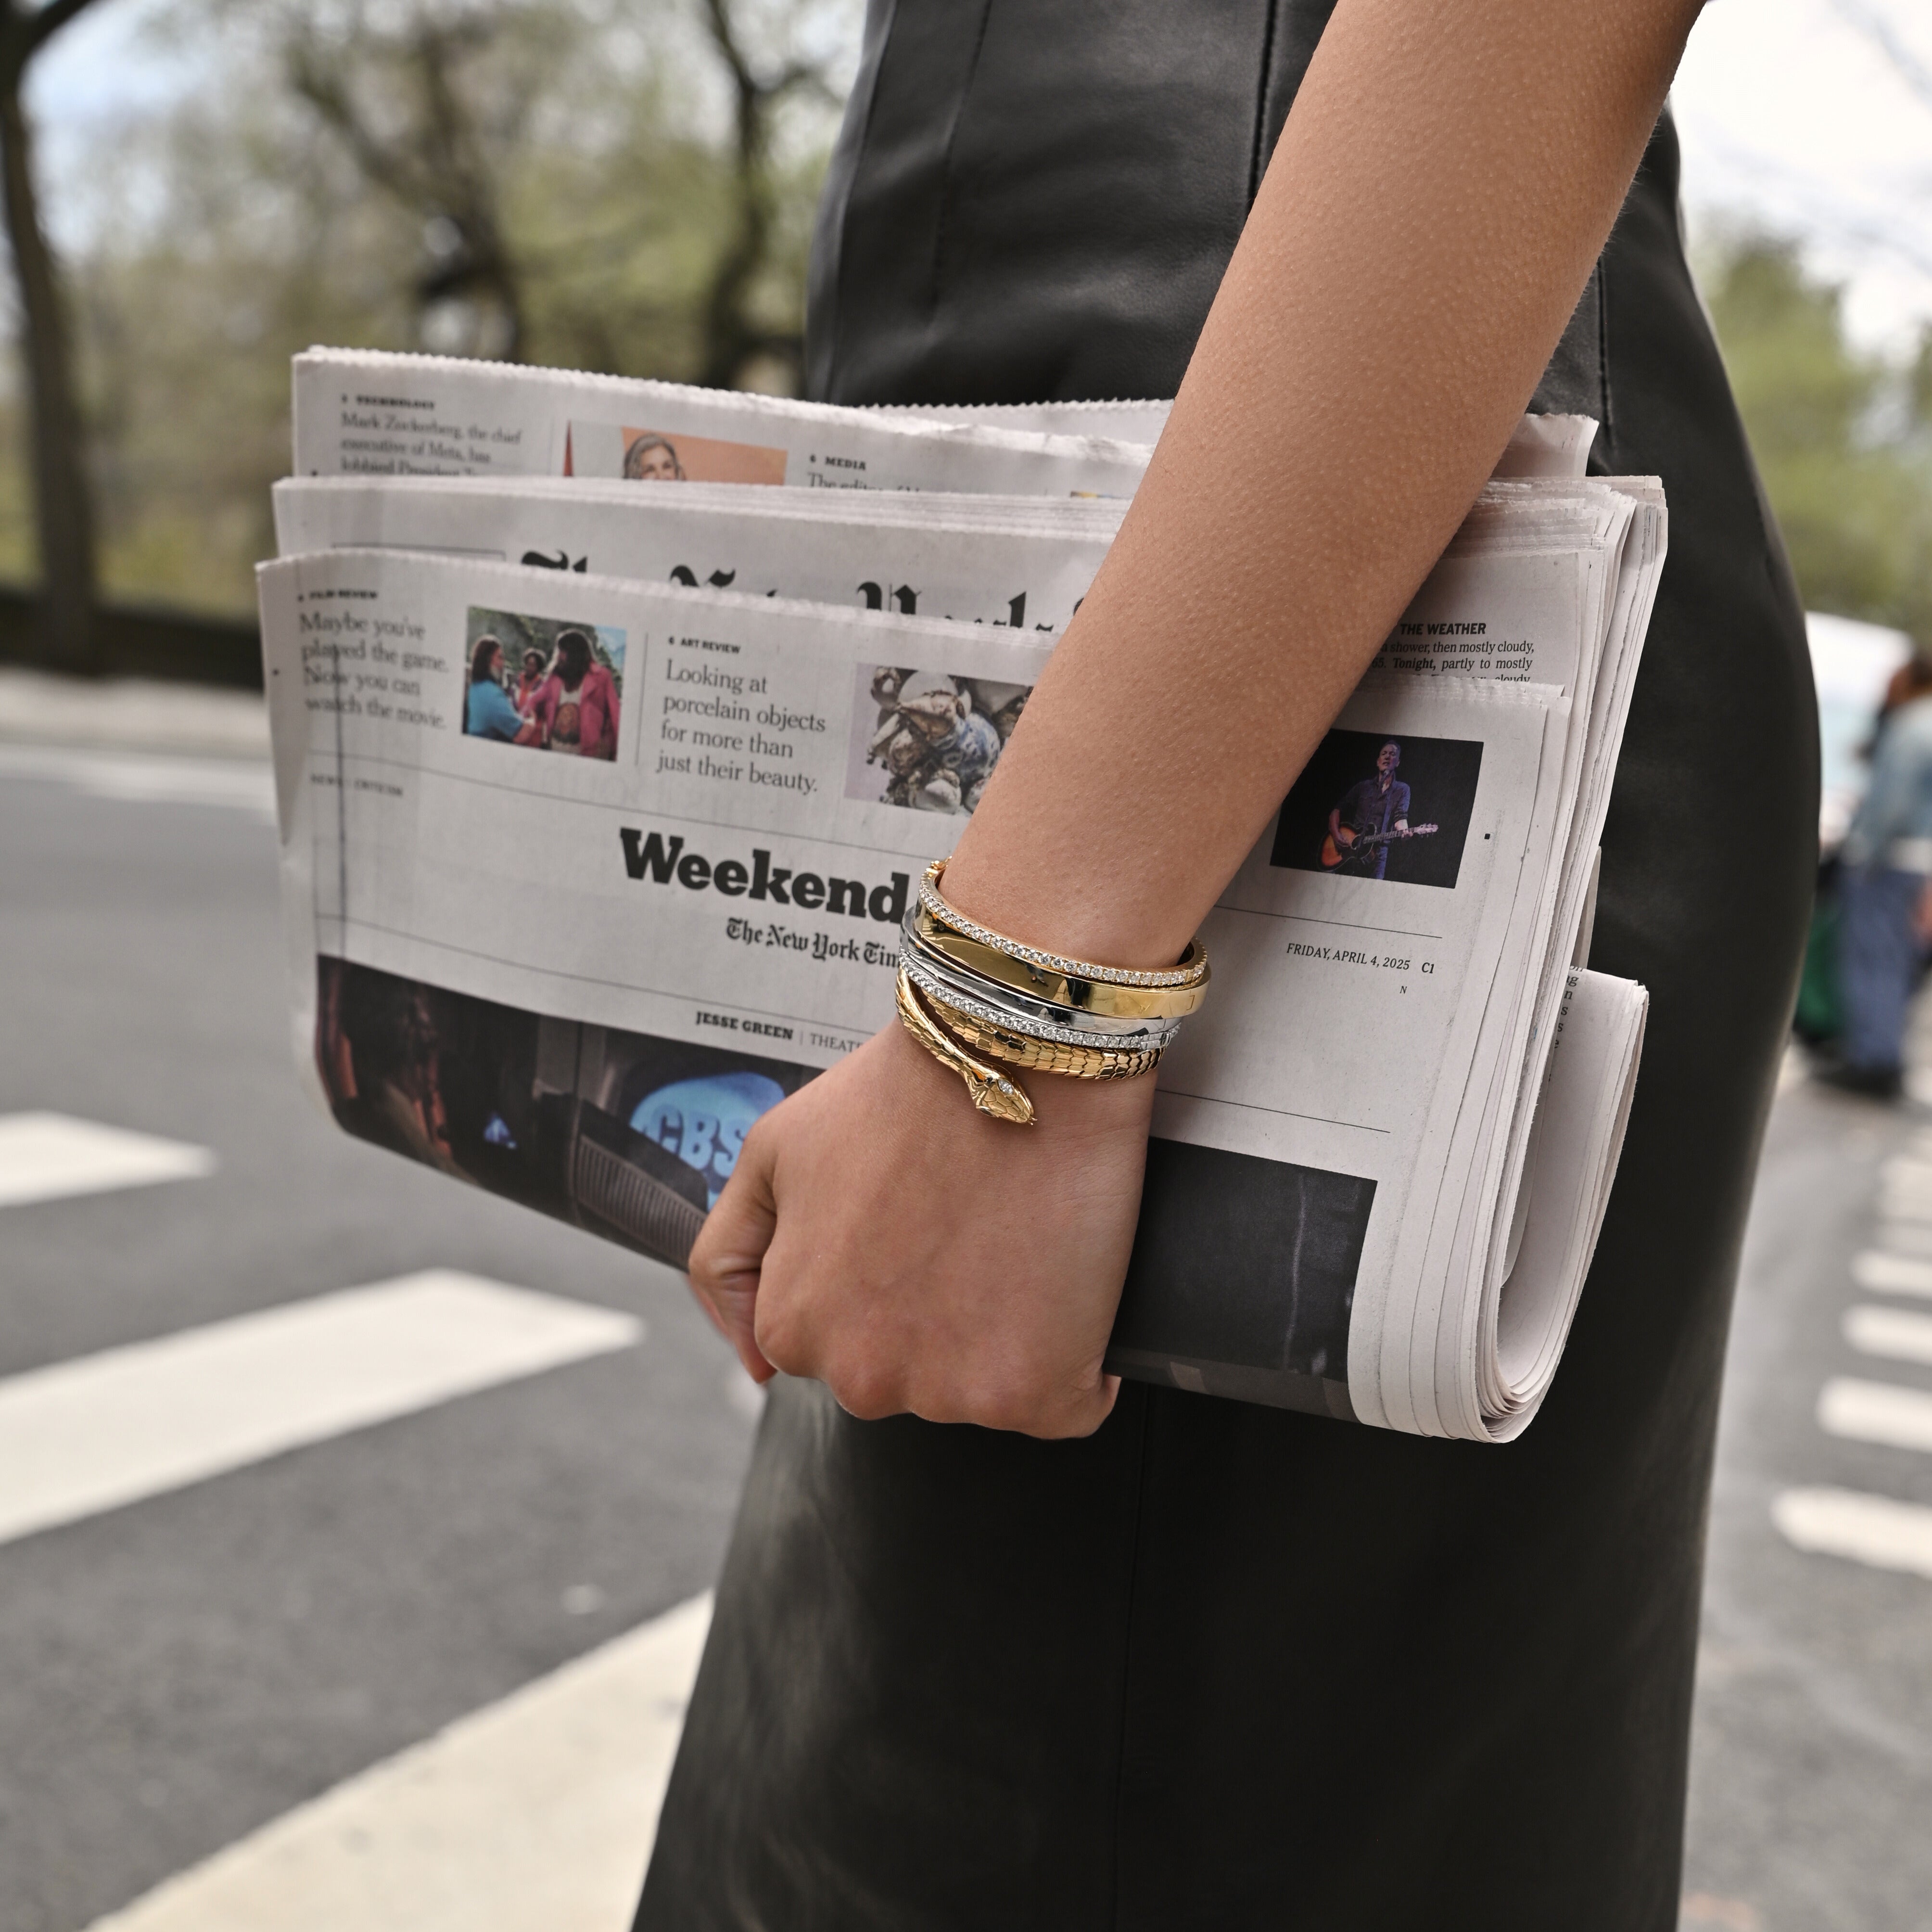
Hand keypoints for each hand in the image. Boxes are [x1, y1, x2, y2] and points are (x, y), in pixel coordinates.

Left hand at [687, 1018, 1153, 1437]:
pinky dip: (1079, 1356)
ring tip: (1016, 1239)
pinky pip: (1068, 1402)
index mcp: (795, 1326)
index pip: (835, 1345)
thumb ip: (729, 1262)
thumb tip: (753, 1364)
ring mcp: (954, 1392)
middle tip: (967, 1227)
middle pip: (909, 1376)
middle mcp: (864, 1376)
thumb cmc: (909, 1093)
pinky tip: (1068, 1280)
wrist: (1020, 1055)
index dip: (883, 1281)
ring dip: (1008, 1333)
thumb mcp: (772, 1154)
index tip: (915, 1231)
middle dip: (939, 1317)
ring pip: (985, 1389)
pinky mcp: (1041, 1391)